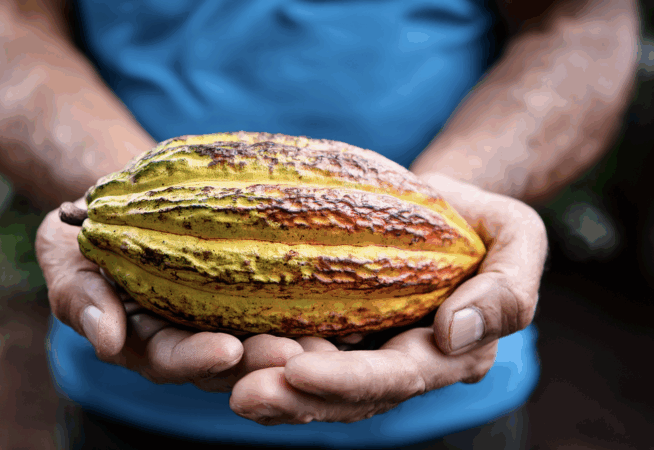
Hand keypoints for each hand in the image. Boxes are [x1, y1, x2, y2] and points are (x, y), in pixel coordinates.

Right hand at [35, 199, 309, 391]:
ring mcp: (230, 314)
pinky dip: (316, 298)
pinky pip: (286, 297)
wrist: (129, 198)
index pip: (172, 359)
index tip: (225, 348)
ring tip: (334, 337)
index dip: (197, 358)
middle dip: (261, 359)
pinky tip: (350, 291)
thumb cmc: (90, 233)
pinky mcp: (257, 289)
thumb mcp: (67, 258)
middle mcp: (195, 337)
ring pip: (268, 335)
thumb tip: (105, 339)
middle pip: (232, 360)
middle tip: (293, 351)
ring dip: (300, 341)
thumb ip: (81, 298)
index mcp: (150, 343)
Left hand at [229, 173, 547, 423]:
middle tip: (242, 391)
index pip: (395, 380)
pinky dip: (253, 355)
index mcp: (443, 357)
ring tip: (220, 369)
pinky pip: (287, 352)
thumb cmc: (479, 219)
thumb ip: (506, 291)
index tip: (299, 369)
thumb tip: (453, 334)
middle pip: (339, 398)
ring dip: (263, 383)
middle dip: (292, 399)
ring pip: (305, 385)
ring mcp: (355, 352)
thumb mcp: (517, 239)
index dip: (347, 382)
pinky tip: (217, 345)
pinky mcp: (325, 331)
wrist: (439, 206)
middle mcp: (394, 367)